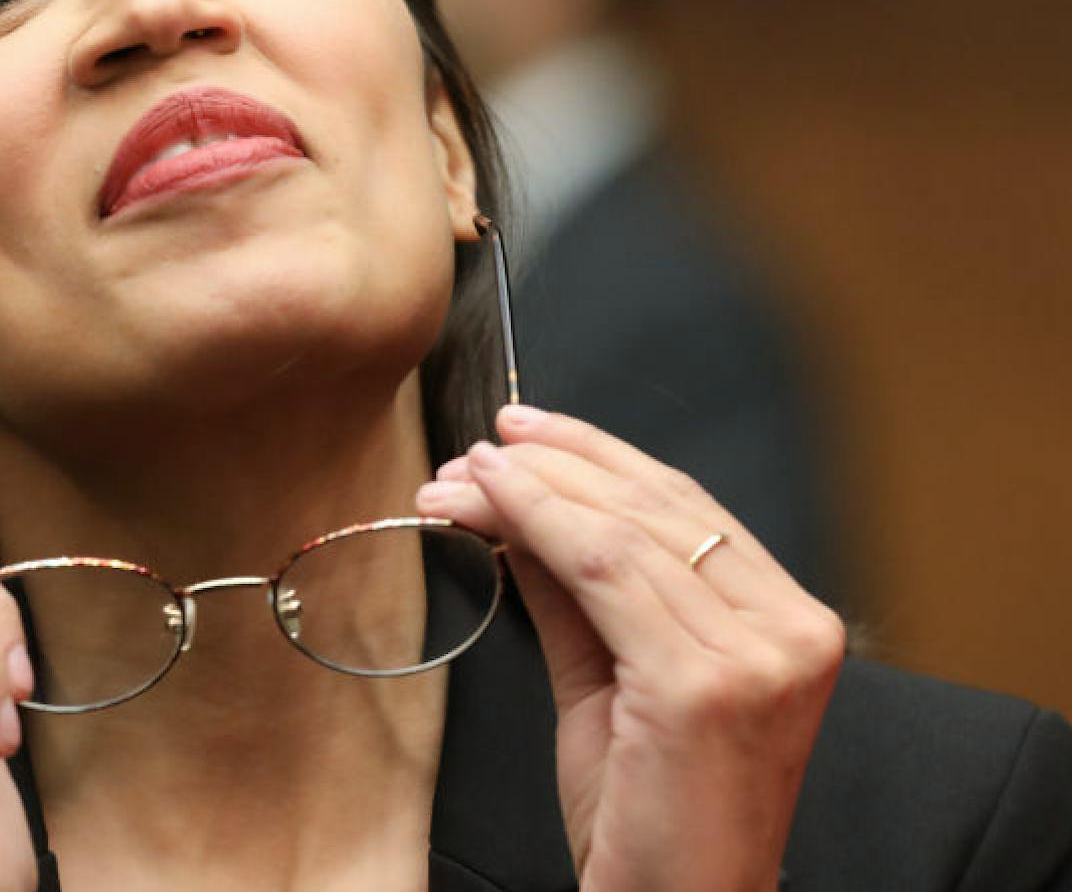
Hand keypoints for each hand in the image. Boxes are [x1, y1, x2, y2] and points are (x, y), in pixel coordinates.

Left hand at [418, 406, 844, 891]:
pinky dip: (534, 523)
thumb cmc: (652, 819)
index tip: (527, 432)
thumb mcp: (611, 684)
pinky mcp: (702, 683)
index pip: (689, 506)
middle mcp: (792, 631)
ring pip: (622, 529)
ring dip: (526, 490)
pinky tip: (486, 503)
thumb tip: (522, 509)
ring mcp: (756, 656)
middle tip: (477, 446)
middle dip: (553, 464)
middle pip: (658, 505)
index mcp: (791, 623)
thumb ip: (578, 593)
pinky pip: (601, 569)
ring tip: (457, 477)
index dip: (600, 456)